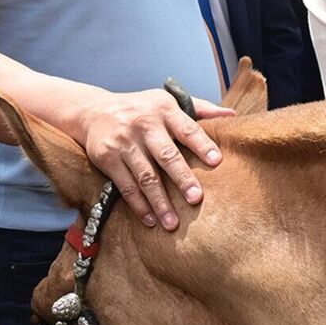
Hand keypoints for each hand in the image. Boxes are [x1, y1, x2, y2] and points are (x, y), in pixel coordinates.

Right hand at [77, 88, 234, 230]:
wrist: (93, 111)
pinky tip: (150, 220)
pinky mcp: (107, 158)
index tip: (217, 162)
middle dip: (182, 178)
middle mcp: (144, 125)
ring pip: (145, 176)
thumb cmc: (141, 109)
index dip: (202, 145)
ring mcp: (124, 142)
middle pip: (166, 155)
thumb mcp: (167, 101)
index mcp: (164, 110)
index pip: (187, 129)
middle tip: (196, 199)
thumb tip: (232, 114)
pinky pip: (126, 186)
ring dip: (159, 202)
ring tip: (172, 223)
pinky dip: (139, 205)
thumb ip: (200, 109)